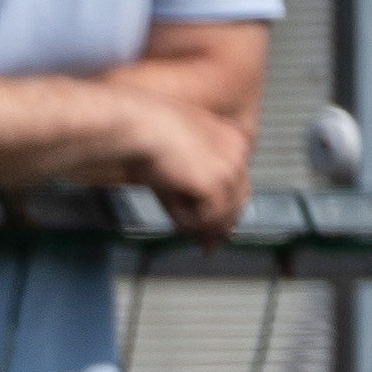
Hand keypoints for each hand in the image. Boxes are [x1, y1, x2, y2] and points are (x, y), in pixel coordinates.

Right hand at [127, 91, 254, 243]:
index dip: (225, 211)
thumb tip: (196, 220)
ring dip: (192, 220)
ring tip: (170, 211)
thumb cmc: (140, 135)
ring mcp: (230, 168)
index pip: (239, 184)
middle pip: (238, 203)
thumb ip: (189, 189)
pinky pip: (204, 220)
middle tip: (207, 247)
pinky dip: (183, 220)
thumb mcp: (172, 161)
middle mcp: (239, 151)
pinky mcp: (216, 184)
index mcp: (232, 137)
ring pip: (219, 216)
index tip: (214, 234)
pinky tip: (168, 204)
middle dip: (219, 227)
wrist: (132, 125)